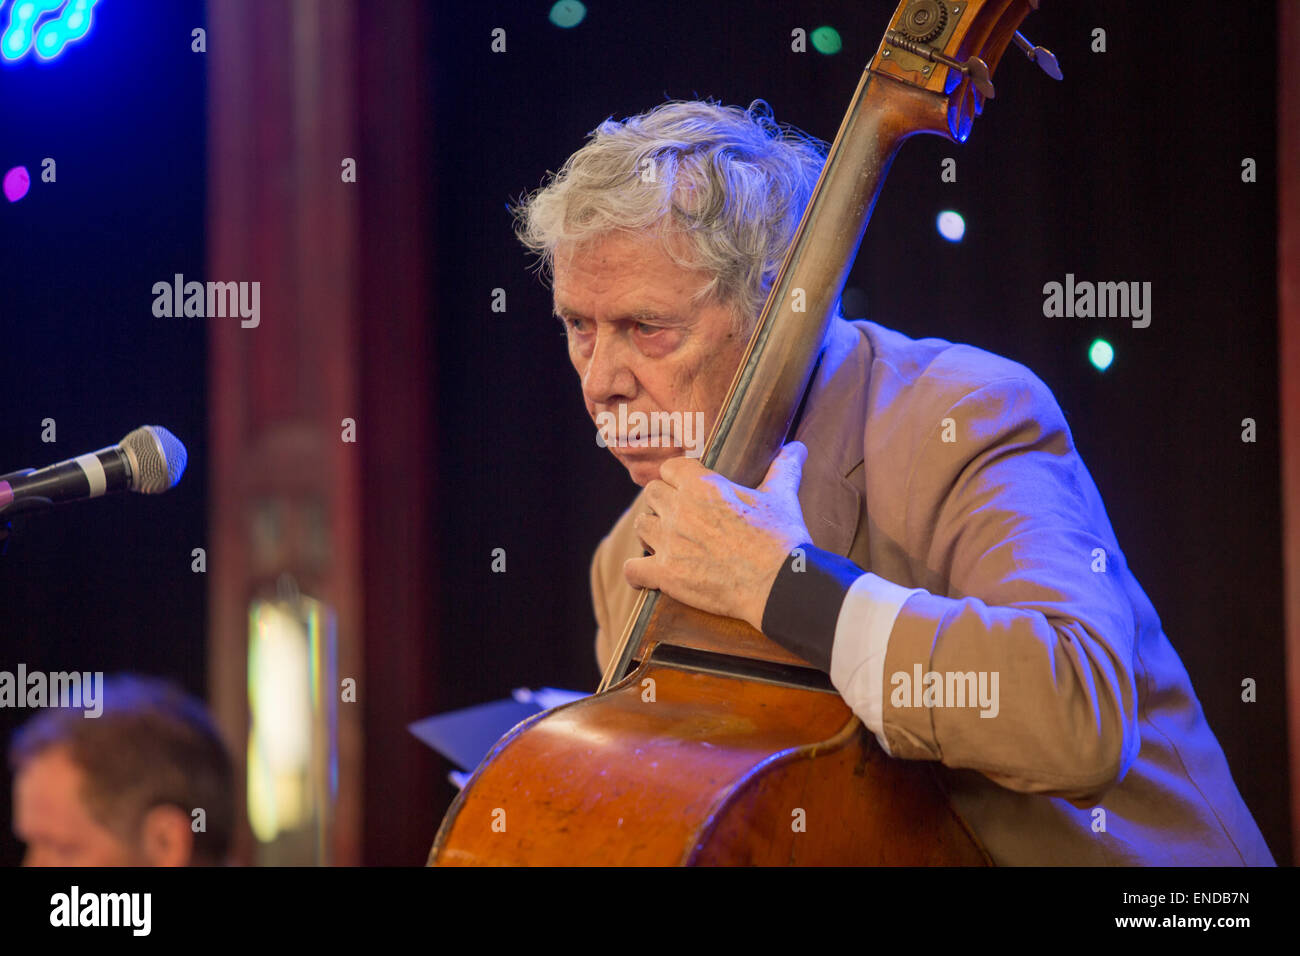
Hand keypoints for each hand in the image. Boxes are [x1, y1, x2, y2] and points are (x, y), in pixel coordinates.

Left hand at [623, 441, 812, 630]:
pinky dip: (637, 572)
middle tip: (678, 516)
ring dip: (651, 533)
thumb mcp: (782, 497)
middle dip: (662, 503)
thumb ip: (783, 468)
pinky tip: (646, 575)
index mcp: (703, 485)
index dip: (678, 477)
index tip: (686, 487)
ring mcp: (670, 543)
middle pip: (651, 494)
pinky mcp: (667, 575)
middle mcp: (680, 509)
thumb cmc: (781, 538)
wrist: (779, 585)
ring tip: (666, 542)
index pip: (670, 468)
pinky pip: (632, 569)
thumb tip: (797, 447)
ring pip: (640, 526)